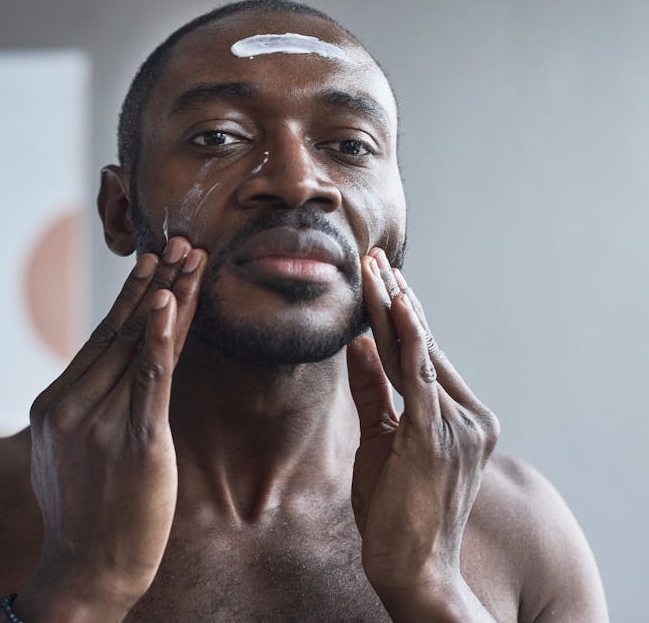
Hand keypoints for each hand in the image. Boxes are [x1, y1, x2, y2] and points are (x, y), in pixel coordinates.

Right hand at [18, 238, 205, 620]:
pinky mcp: (135, 441)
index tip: (153, 261)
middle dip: (154, 281)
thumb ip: (82, 409)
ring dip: (170, 294)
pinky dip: (161, 334)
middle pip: (121, 330)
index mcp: (54, 405)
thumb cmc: (84, 514)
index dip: (132, 296)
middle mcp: (71, 407)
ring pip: (141, 344)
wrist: (85, 574)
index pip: (101, 338)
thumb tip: (103, 377)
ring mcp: (100, 423)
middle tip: (178, 240)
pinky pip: (150, 376)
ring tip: (189, 256)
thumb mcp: (68, 453)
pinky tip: (171, 300)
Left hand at [347, 249, 498, 621]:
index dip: (402, 315)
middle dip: (396, 298)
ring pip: (416, 352)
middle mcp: (468, 416)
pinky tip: (396, 304)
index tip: (384, 277)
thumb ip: (372, 393)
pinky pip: (417, 376)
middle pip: (423, 345)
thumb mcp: (380, 441)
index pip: (426, 354)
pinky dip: (407, 337)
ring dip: (391, 306)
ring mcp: (456, 425)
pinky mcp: (433, 435)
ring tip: (373, 268)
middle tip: (375, 257)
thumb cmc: (398, 513)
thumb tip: (359, 344)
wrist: (414, 571)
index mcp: (463, 417)